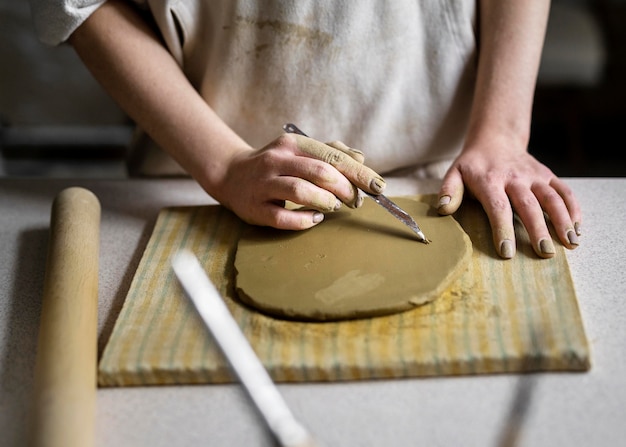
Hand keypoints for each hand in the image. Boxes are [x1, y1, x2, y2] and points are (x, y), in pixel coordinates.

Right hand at [214, 133, 385, 229]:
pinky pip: (282, 217)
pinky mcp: (255, 207)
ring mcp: (263, 184)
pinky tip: (315, 219)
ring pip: (300, 190)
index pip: (332, 156)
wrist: (231, 175)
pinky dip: (304, 220)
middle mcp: (277, 160)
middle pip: (319, 172)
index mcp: (292, 144)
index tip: (378, 187)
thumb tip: (361, 158)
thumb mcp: (300, 151)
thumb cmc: (276, 165)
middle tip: (355, 201)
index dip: (359, 173)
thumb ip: (331, 152)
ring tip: (334, 206)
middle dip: (345, 189)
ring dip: (325, 201)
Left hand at [437, 139, 580, 258]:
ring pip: (552, 198)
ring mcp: (534, 176)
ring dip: (563, 220)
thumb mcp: (454, 173)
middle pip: (529, 205)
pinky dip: (574, 209)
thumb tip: (442, 209)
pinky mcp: (548, 175)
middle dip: (538, 230)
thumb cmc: (473, 165)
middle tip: (544, 253)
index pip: (498, 207)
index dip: (502, 229)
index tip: (506, 251)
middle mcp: (515, 177)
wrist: (495, 139)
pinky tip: (577, 228)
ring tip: (569, 243)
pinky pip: (564, 191)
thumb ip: (448, 191)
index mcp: (490, 180)